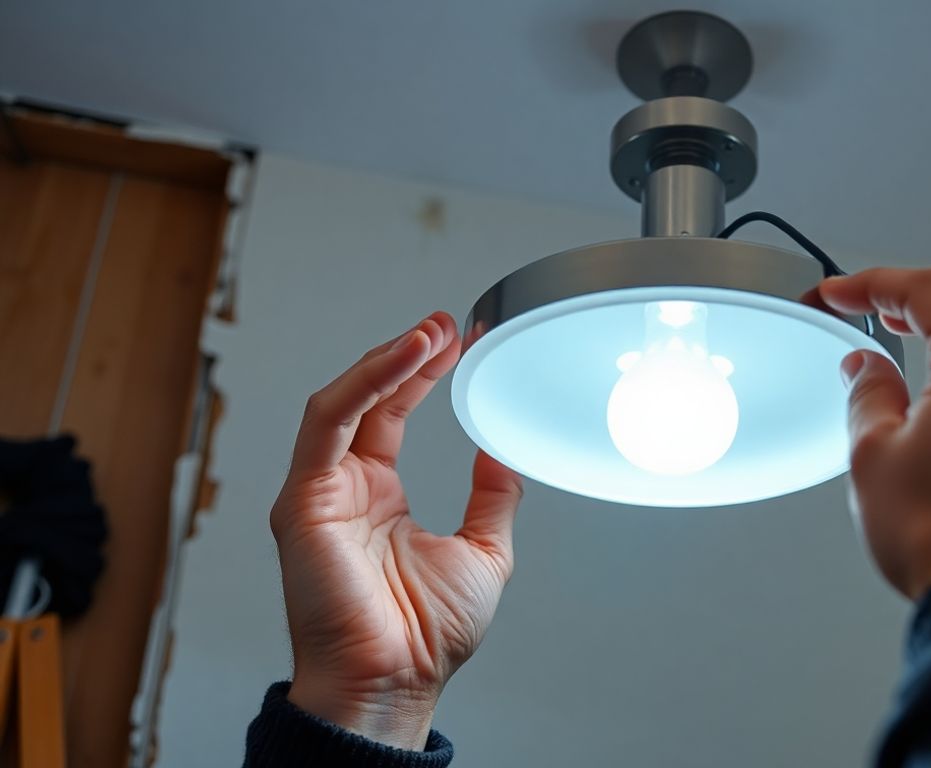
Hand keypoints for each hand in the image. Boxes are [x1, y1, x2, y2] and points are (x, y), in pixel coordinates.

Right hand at [269, 312, 521, 748]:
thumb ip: (492, 496)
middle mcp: (343, 488)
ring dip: (385, 361)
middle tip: (446, 324)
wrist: (395, 680)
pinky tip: (402, 361)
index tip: (459, 342)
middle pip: (368, 398)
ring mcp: (320, 492)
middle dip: (405, 355)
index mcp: (378, 498)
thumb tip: (503, 450)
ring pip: (343, 402)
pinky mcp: (305, 500)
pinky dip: (364, 386)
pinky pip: (329, 425)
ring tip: (430, 333)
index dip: (422, 374)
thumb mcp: (483, 550)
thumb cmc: (427, 636)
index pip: (392, 414)